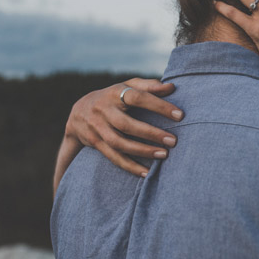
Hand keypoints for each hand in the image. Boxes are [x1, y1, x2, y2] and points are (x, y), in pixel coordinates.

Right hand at [62, 78, 183, 176]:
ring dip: (142, 151)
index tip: (180, 115)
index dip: (159, 106)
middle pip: (126, 124)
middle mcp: (103, 110)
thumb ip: (149, 86)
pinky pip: (113, 157)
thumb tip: (171, 87)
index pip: (138, 97)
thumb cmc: (113, 97)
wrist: (78, 112)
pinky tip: (146, 173)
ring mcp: (97, 127)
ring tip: (163, 155)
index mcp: (115, 93)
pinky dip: (130, 166)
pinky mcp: (95, 143)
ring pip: (119, 143)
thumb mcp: (127, 86)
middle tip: (173, 141)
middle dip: (151, 133)